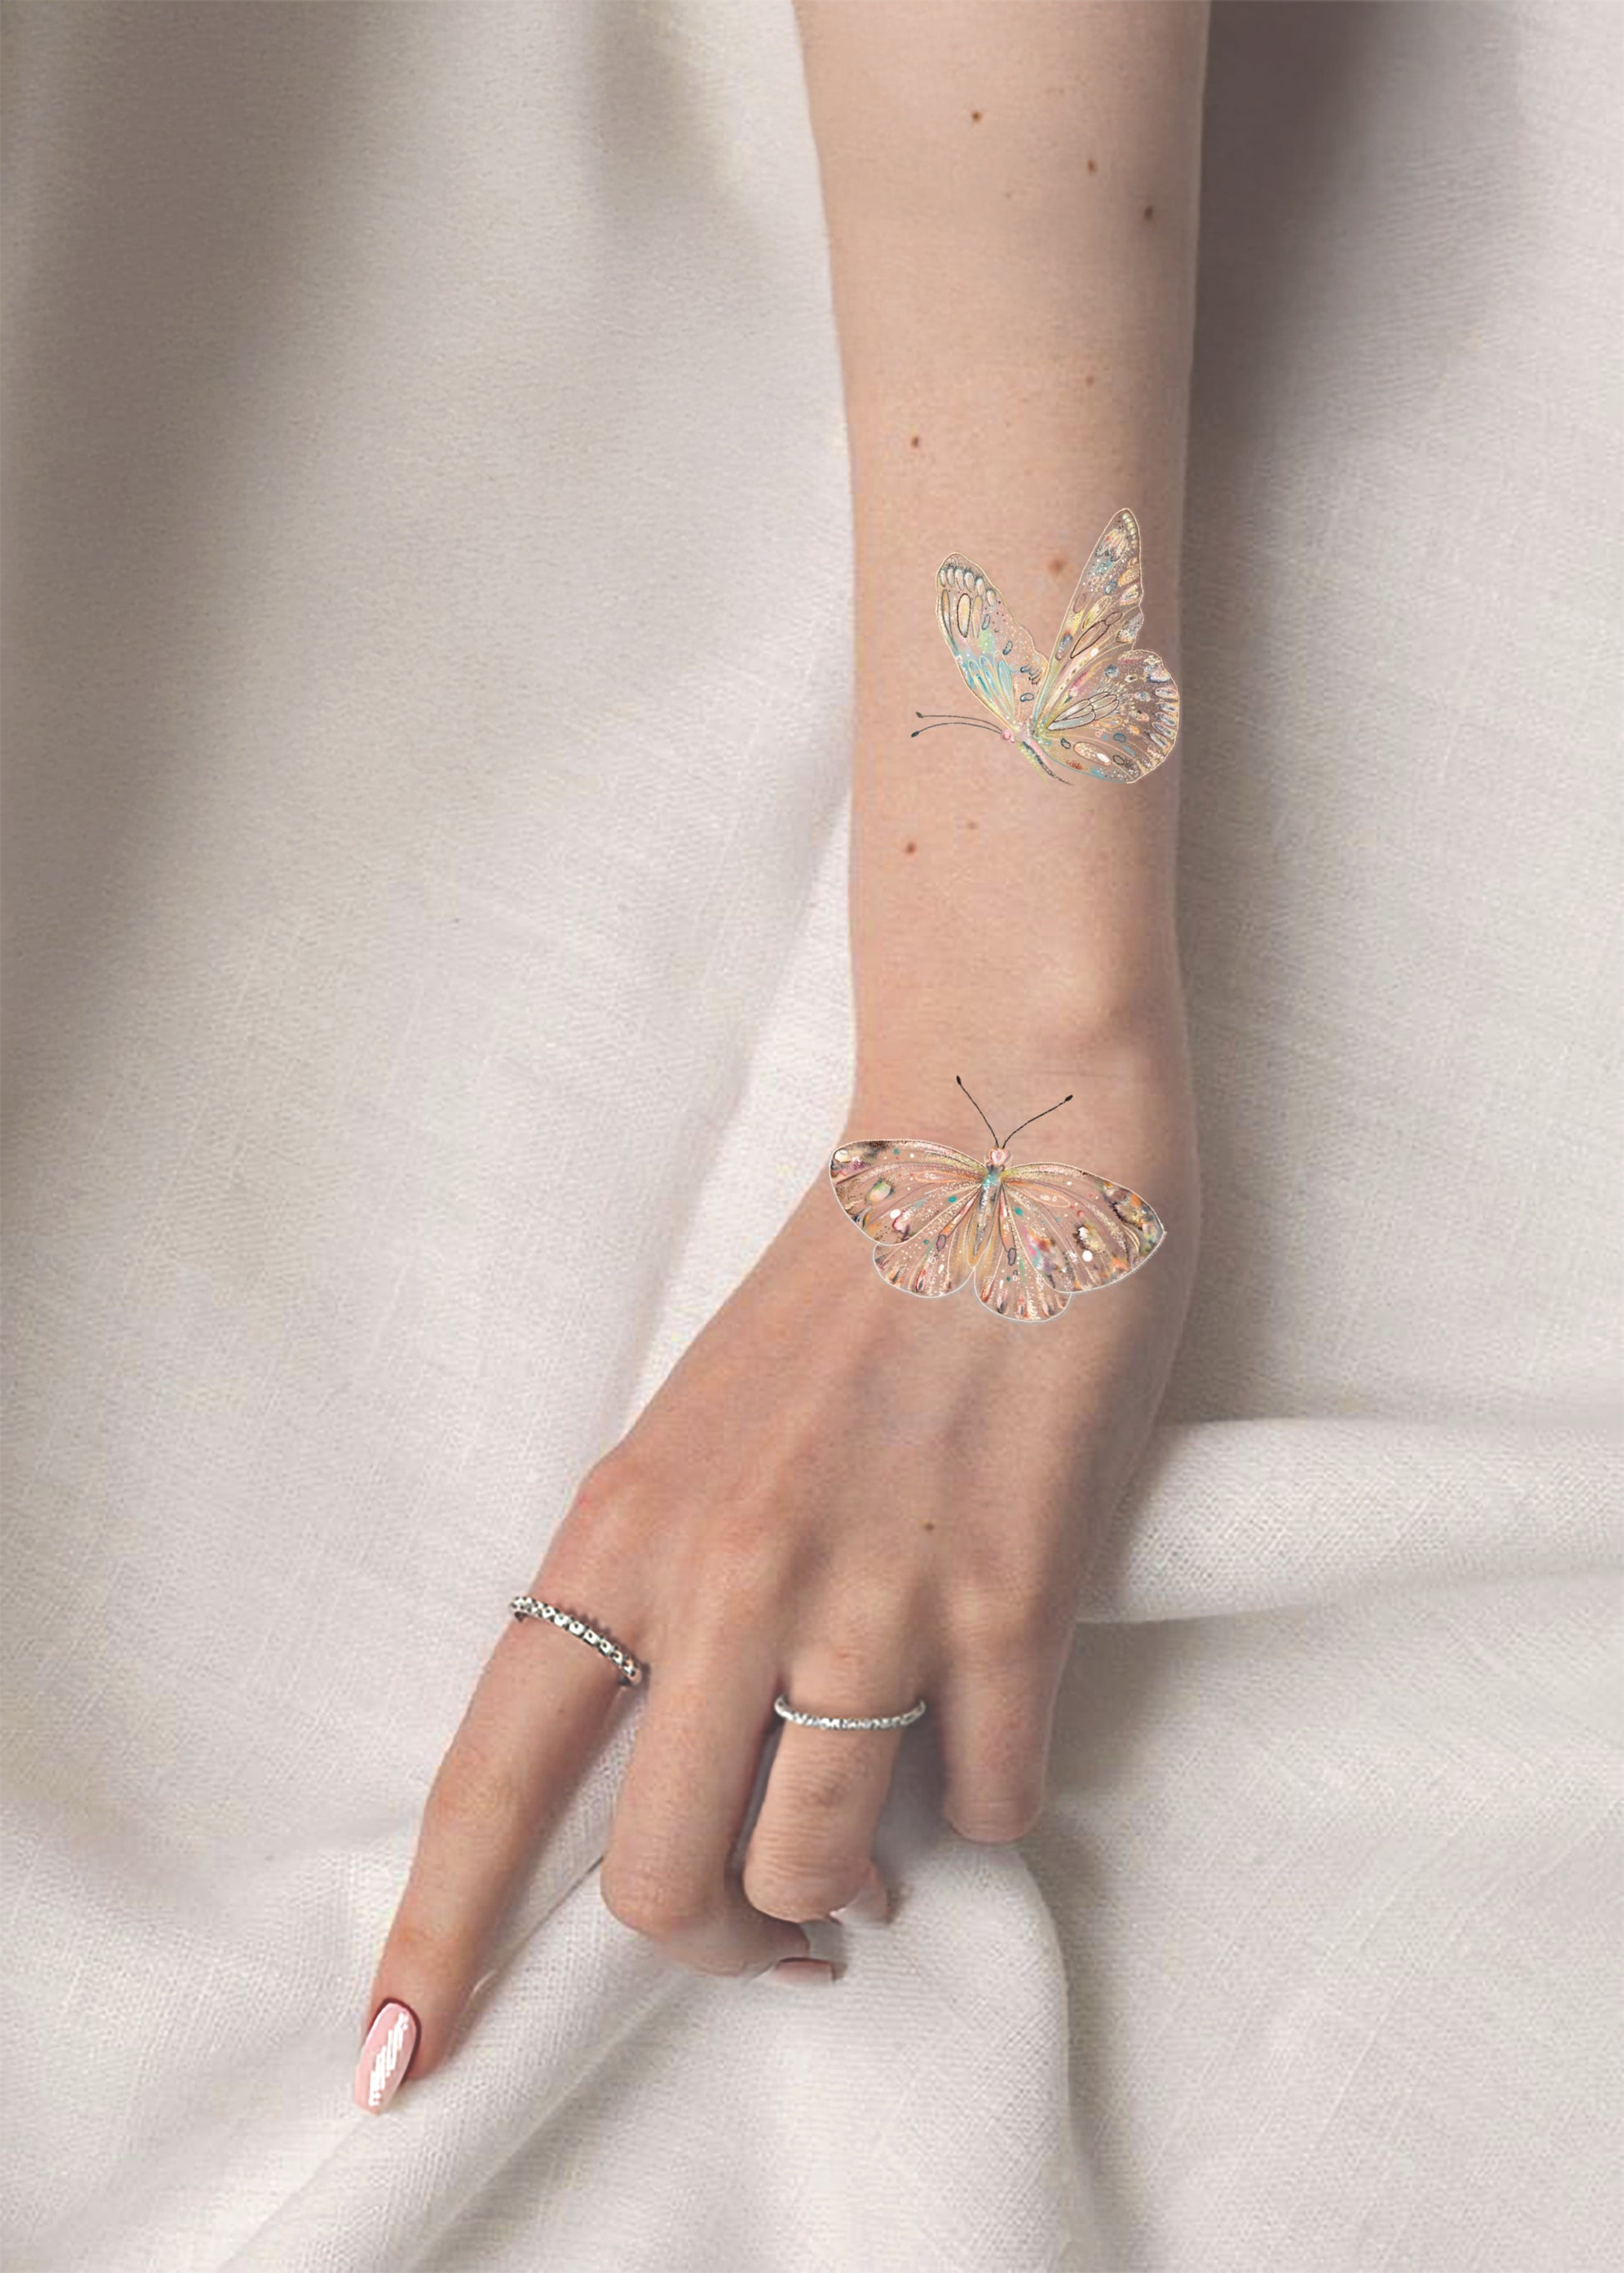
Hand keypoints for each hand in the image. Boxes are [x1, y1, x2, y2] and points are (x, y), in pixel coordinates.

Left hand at [353, 1049, 1196, 2107]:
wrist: (1007, 1152)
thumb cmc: (846, 1286)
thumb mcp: (695, 1432)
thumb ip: (673, 1595)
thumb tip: (721, 1770)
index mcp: (620, 1526)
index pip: (495, 1772)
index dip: (440, 1933)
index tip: (403, 2057)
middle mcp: (724, 1576)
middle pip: (665, 1884)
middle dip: (723, 1947)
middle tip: (781, 1929)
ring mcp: (869, 1591)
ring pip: (818, 1873)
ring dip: (851, 1896)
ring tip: (888, 1847)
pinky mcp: (1013, 1596)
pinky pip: (990, 1806)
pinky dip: (987, 1811)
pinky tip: (991, 1737)